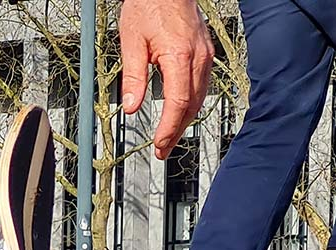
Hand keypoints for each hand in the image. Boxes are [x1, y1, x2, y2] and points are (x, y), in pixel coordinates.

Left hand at [120, 0, 213, 158]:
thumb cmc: (150, 3)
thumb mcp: (132, 39)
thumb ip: (133, 76)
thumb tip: (130, 106)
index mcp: (179, 55)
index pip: (177, 103)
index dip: (168, 129)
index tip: (159, 145)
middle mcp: (198, 59)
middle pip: (190, 107)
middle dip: (176, 132)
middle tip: (162, 150)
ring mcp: (205, 57)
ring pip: (198, 100)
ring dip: (184, 121)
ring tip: (169, 137)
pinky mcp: (205, 55)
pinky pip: (201, 88)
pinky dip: (190, 105)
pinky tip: (180, 113)